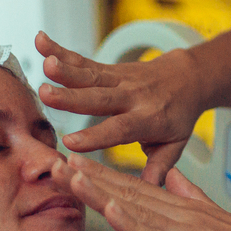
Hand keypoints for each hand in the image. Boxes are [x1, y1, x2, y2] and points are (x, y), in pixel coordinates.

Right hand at [35, 31, 202, 183]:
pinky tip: (41, 41)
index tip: (69, 144)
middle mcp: (133, 97)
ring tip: (45, 63)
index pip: (121, 129)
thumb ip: (160, 166)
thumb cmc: (178, 116)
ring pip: (91, 75)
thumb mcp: (175, 144)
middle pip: (100, 98)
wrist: (188, 77)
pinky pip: (84, 60)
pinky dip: (61, 50)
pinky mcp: (111, 68)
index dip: (96, 136)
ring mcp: (121, 79)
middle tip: (46, 94)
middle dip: (72, 97)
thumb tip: (150, 189)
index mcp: (149, 119)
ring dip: (66, 69)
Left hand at [52, 153, 230, 230]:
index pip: (135, 188)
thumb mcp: (216, 218)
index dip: (101, 174)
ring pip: (136, 207)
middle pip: (127, 192)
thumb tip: (173, 177)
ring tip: (70, 175)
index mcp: (185, 208)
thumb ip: (193, 196)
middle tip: (54, 160)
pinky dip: (131, 221)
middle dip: (89, 177)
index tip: (72, 161)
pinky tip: (110, 209)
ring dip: (100, 191)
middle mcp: (181, 213)